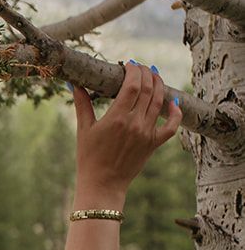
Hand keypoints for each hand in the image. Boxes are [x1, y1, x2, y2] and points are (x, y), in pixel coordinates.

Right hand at [69, 60, 182, 194]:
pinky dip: (175, 112)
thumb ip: (82, 104)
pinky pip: (171, 125)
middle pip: (148, 89)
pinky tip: (173, 101)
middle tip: (141, 67)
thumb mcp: (83, 130)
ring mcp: (146, 133)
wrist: (102, 185)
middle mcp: (134, 123)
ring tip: (154, 75)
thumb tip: (75, 85)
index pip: (132, 85)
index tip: (129, 64)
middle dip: (146, 73)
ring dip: (159, 84)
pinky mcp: (154, 143)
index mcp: (116, 118)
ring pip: (159, 101)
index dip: (134, 71)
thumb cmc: (89, 158)